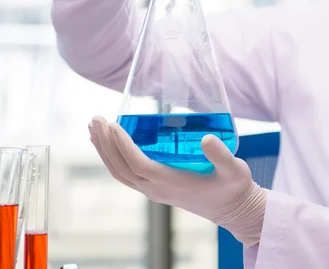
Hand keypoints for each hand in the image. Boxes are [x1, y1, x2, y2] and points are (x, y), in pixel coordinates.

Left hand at [88, 116, 265, 246]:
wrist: (234, 209)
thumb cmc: (234, 188)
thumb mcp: (234, 170)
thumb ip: (221, 155)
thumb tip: (206, 138)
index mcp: (171, 183)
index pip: (138, 164)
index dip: (123, 146)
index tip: (114, 125)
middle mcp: (157, 189)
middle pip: (121, 168)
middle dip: (105, 144)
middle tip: (95, 119)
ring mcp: (154, 190)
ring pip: (120, 173)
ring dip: (105, 150)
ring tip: (94, 128)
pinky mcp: (156, 188)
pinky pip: (127, 174)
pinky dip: (115, 158)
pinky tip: (112, 143)